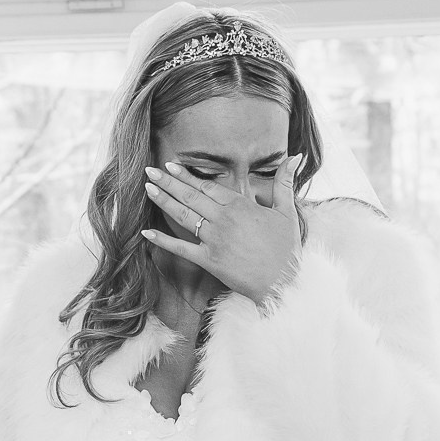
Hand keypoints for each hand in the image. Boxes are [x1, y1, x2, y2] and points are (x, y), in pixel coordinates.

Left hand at [140, 153, 302, 305]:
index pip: (208, 185)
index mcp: (240, 206)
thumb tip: (294, 157)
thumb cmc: (286, 250)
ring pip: (183, 216)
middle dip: (168, 181)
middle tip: (150, 170)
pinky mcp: (208, 261)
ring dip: (164, 200)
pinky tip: (146, 232)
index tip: (172, 165)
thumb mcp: (287, 212)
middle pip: (190, 196)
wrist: (283, 283)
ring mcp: (213, 240)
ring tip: (148, 188)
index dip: (187, 175)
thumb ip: (285, 183)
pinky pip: (181, 248)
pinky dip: (162, 240)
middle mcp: (223, 220)